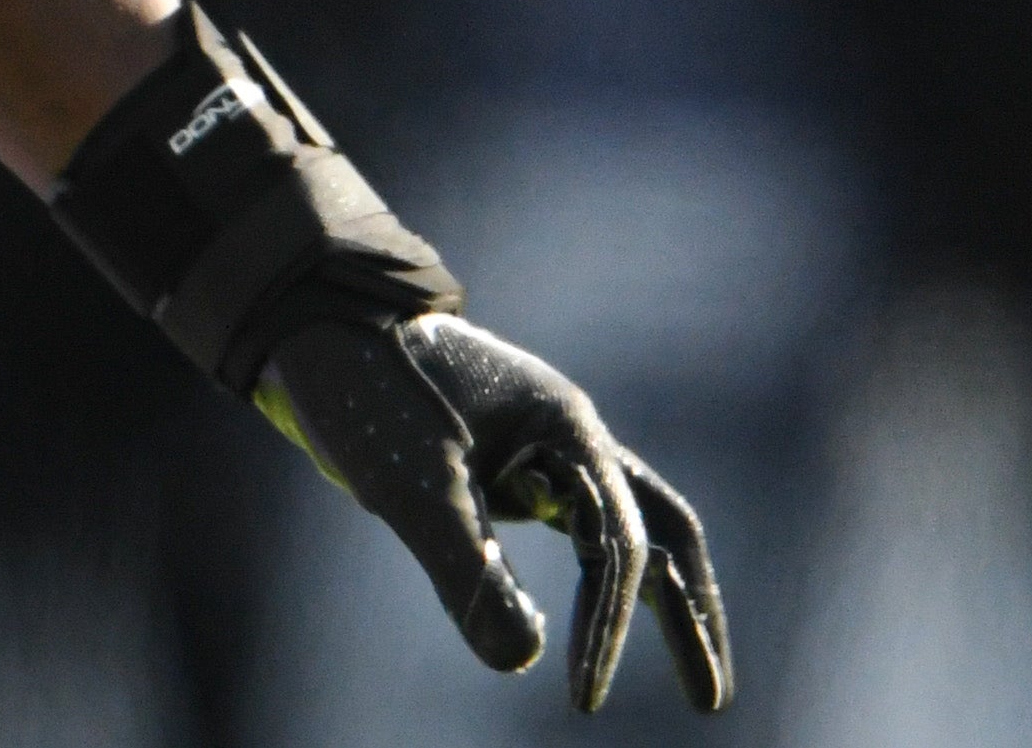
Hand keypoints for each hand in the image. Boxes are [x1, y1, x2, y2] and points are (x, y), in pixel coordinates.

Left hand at [260, 313, 733, 712]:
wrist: (318, 329)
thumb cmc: (367, 392)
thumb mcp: (412, 485)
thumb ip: (469, 568)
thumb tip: (525, 660)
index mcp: (567, 427)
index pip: (618, 546)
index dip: (608, 629)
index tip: (583, 700)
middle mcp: (573, 435)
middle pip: (664, 532)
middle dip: (693, 617)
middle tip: (713, 701)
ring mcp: (548, 449)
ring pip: (630, 530)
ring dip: (662, 603)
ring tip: (695, 679)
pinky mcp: (515, 466)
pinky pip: (582, 528)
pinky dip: (604, 581)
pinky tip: (596, 625)